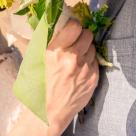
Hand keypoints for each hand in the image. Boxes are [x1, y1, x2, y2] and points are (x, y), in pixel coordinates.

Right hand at [39, 18, 98, 135]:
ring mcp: (85, 69)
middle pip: (87, 34)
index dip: (74, 25)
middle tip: (76, 43)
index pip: (74, 26)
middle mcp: (72, 58)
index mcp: (55, 51)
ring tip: (77, 59)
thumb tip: (57, 23)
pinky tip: (80, 71)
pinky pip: (96, 61)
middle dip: (82, 36)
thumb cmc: (41, 85)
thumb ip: (49, 41)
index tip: (72, 28)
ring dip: (86, 50)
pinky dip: (89, 63)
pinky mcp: (94, 78)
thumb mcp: (39, 60)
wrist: (50, 111)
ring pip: (92, 47)